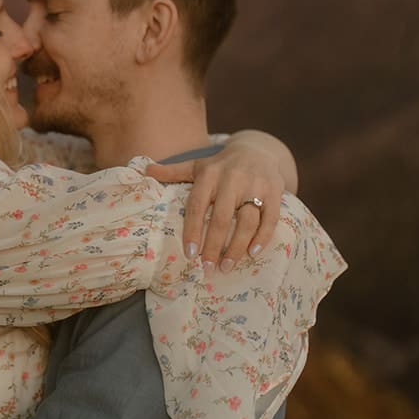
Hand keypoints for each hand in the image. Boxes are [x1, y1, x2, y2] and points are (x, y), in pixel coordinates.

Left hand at [147, 134, 288, 269]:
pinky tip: (252, 254)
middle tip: (208, 269)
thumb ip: (172, 172)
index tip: (190, 255)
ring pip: (247, 221)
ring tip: (227, 267)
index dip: (193, 231)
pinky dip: (263, 237)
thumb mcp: (197, 165)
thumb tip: (143, 171)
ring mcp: (256, 185)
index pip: (198, 206)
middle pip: (222, 218)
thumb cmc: (221, 166)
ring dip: (237, 247)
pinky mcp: (275, 191)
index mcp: (210, 174)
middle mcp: (232, 179)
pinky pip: (270, 218)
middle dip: (214, 246)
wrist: (257, 150)